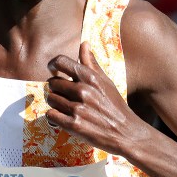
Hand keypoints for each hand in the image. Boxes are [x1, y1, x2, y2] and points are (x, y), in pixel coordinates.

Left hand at [45, 41, 143, 155]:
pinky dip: (54, 117)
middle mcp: (82, 90)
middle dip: (56, 89)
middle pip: (52, 83)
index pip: (60, 61)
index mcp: (90, 77)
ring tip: (67, 108)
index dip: (53, 65)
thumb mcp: (106, 81)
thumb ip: (92, 64)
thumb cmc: (114, 106)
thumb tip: (84, 44)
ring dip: (55, 104)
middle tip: (66, 97)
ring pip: (50, 99)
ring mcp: (77, 108)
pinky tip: (64, 118)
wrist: (126, 132)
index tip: (53, 71)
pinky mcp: (73, 125)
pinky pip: (50, 115)